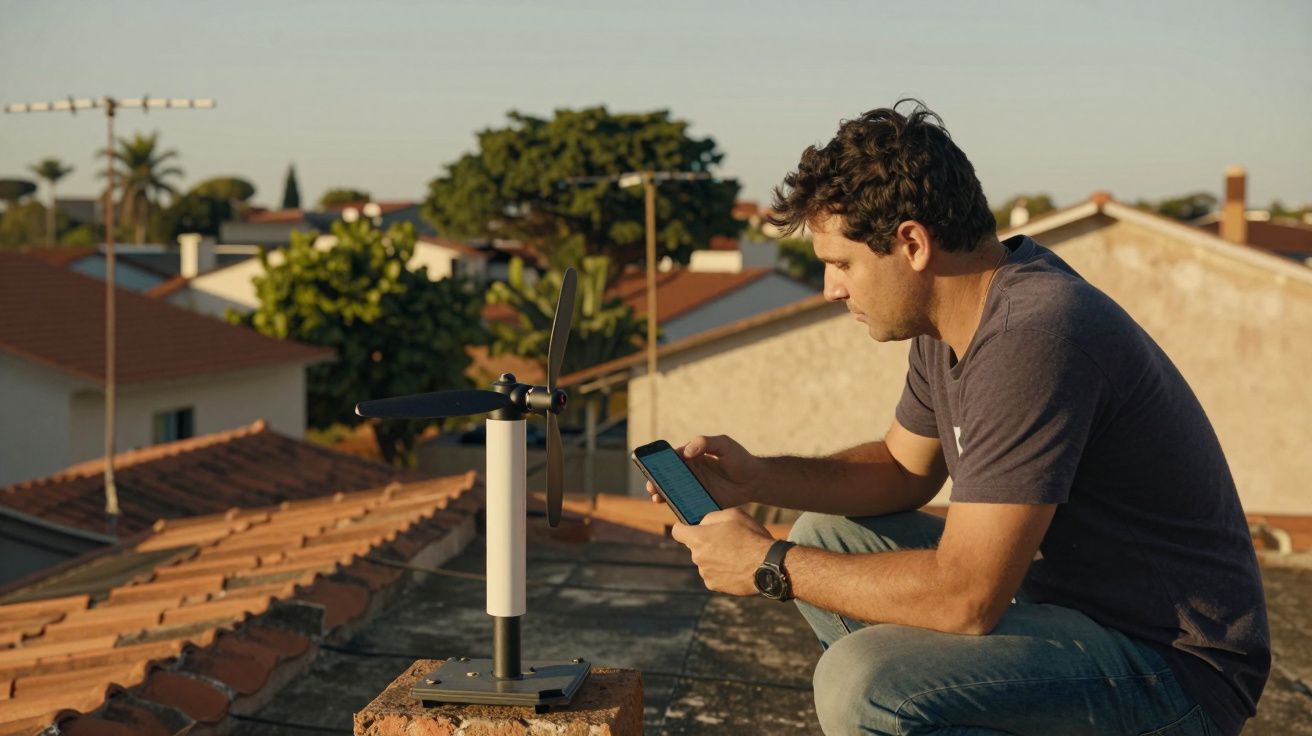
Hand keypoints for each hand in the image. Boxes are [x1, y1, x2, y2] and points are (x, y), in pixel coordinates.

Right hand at [646, 434, 760, 508]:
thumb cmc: (739, 459)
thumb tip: (685, 452)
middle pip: (667, 477)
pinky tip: (673, 508)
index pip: (671, 459)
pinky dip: (677, 507)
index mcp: (692, 458)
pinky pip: (686, 505)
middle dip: (655, 481)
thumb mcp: (723, 444)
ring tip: (657, 497)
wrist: (754, 481)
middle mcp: (690, 473)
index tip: (651, 466)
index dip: (658, 463)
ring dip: (662, 495)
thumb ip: (705, 442)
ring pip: (673, 492)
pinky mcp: (701, 502)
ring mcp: (695, 489)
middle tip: (651, 486)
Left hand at [670, 508, 773, 595]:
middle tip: (727, 540)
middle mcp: (697, 557)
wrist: (768, 565)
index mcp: (699, 538)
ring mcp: (705, 573)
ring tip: (736, 555)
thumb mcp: (733, 514)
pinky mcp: (714, 585)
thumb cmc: (752, 537)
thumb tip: (701, 523)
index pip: (677, 531)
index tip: (690, 527)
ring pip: (704, 561)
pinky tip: (736, 567)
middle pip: (695, 547)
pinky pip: (713, 575)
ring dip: (714, 558)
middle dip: (706, 542)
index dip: (683, 527)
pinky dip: (721, 571)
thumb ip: (711, 517)